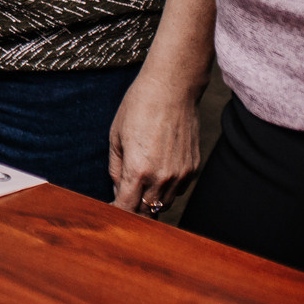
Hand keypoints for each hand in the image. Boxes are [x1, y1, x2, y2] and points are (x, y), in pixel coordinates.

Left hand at [108, 65, 201, 215]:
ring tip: (138, 194)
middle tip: (122, 205)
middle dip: (132, 211)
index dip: (117, 213)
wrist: (171, 90)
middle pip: (146, 210)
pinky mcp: (193, 168)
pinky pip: (178, 190)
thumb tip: (117, 189)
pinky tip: (156, 179)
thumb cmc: (138, 108)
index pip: (127, 207)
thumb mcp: (115, 137)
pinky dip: (166, 191)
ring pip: (164, 204)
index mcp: (138, 169)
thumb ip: (116, 168)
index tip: (111, 212)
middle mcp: (162, 177)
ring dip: (150, 203)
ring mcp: (181, 174)